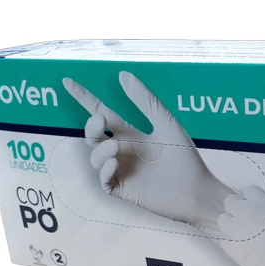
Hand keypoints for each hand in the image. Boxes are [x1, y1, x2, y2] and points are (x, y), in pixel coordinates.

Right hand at [63, 72, 234, 235]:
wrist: (196, 191)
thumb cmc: (186, 157)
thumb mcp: (165, 123)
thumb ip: (145, 100)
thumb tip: (123, 75)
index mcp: (133, 134)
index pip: (103, 113)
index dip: (85, 98)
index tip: (68, 82)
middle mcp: (124, 151)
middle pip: (93, 135)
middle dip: (91, 127)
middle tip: (100, 120)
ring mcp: (122, 171)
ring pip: (95, 157)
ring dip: (100, 150)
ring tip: (116, 147)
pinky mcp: (123, 189)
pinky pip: (102, 179)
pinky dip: (104, 170)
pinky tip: (115, 163)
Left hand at [218, 186, 264, 265]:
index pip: (250, 191)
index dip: (254, 201)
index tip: (260, 210)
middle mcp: (252, 216)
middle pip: (232, 203)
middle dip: (239, 211)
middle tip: (252, 224)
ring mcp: (241, 235)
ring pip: (224, 221)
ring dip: (232, 227)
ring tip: (248, 239)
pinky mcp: (237, 256)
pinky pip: (225, 244)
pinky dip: (233, 247)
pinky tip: (247, 255)